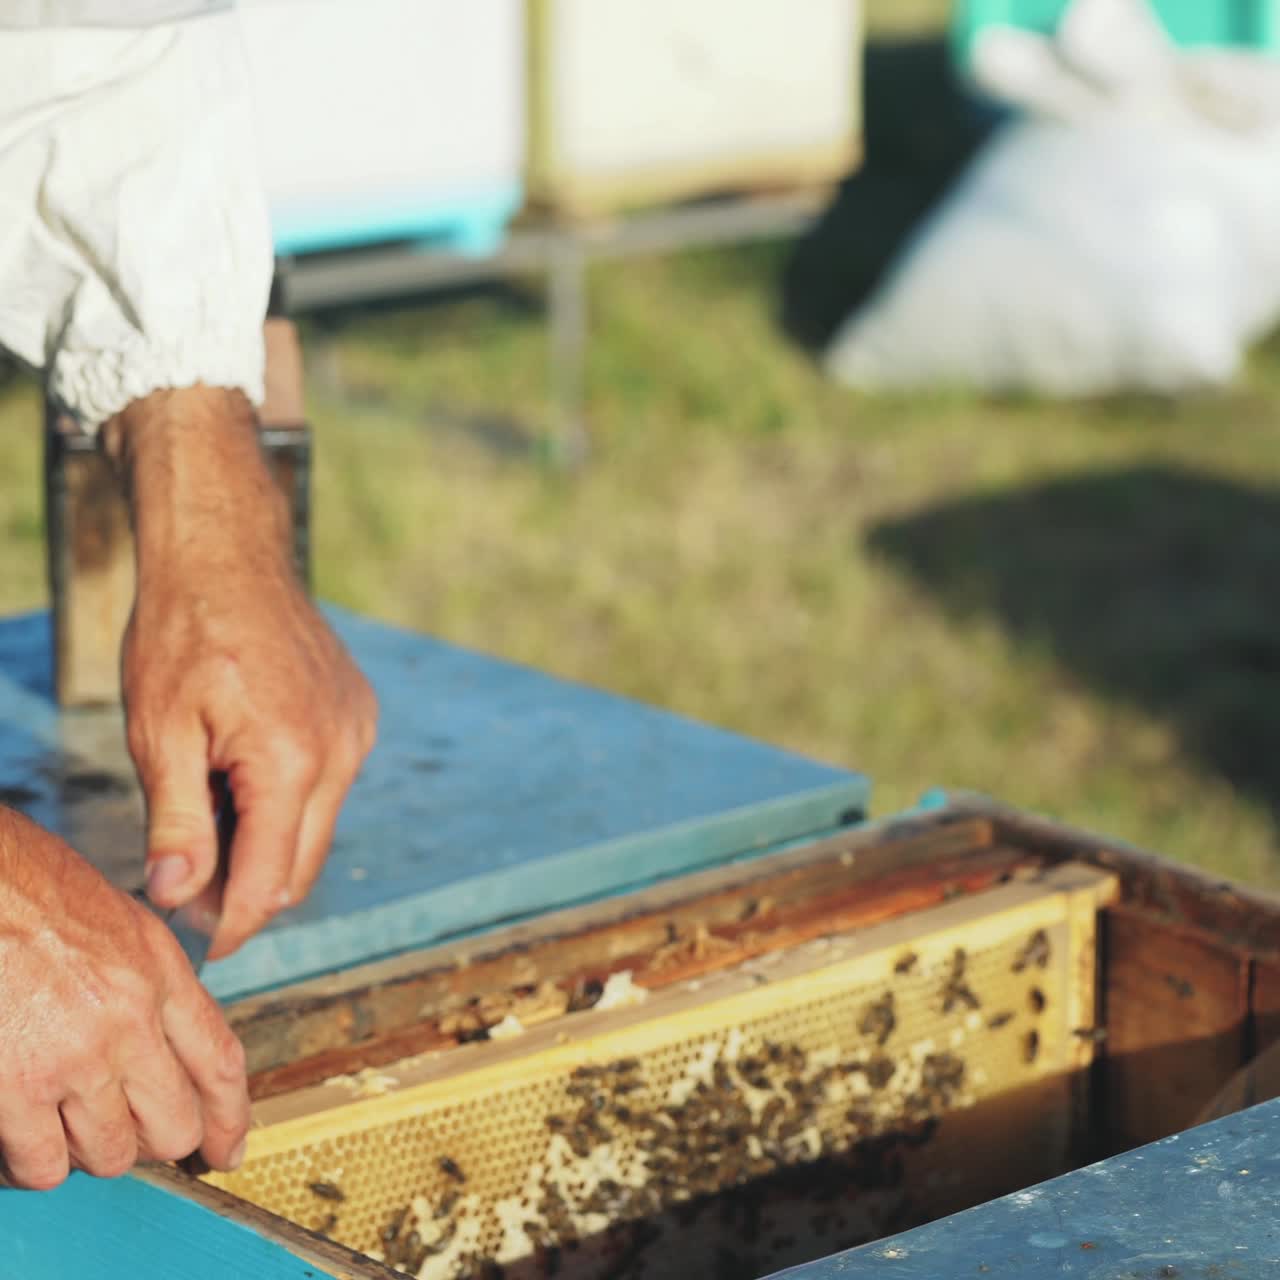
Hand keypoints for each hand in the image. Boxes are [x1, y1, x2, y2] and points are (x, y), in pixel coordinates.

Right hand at [0, 807, 248, 1187]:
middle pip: (174, 1124)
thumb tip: (167, 1043)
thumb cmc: (28, 888)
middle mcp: (129, 1018)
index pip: (220, 1062)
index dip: (231, 1118)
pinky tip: (22, 1136)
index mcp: (159, 971)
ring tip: (67, 1121)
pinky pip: (42, 1163)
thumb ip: (152, 982)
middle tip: (130, 1132)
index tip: (225, 1148)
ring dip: (90, 1149)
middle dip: (156, 1141)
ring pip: (110, 1154)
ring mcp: (74, 1057)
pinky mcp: (15, 1089)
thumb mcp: (120, 921)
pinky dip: (33, 1162)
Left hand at [105, 388, 377, 960]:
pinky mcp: (359, 714)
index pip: (271, 880)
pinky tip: (241, 776)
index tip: (200, 944)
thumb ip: (176, 822)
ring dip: (268, 844)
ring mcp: (357, 730)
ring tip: (206, 820)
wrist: (228, 554)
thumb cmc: (184, 633)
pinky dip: (288, 801)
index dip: (232, 923)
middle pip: (304, 865)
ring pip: (318, 826)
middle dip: (249, 893)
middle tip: (188, 892)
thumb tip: (178, 894)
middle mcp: (342, 751)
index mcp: (292, 761)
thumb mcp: (159, 732)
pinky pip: (329, 785)